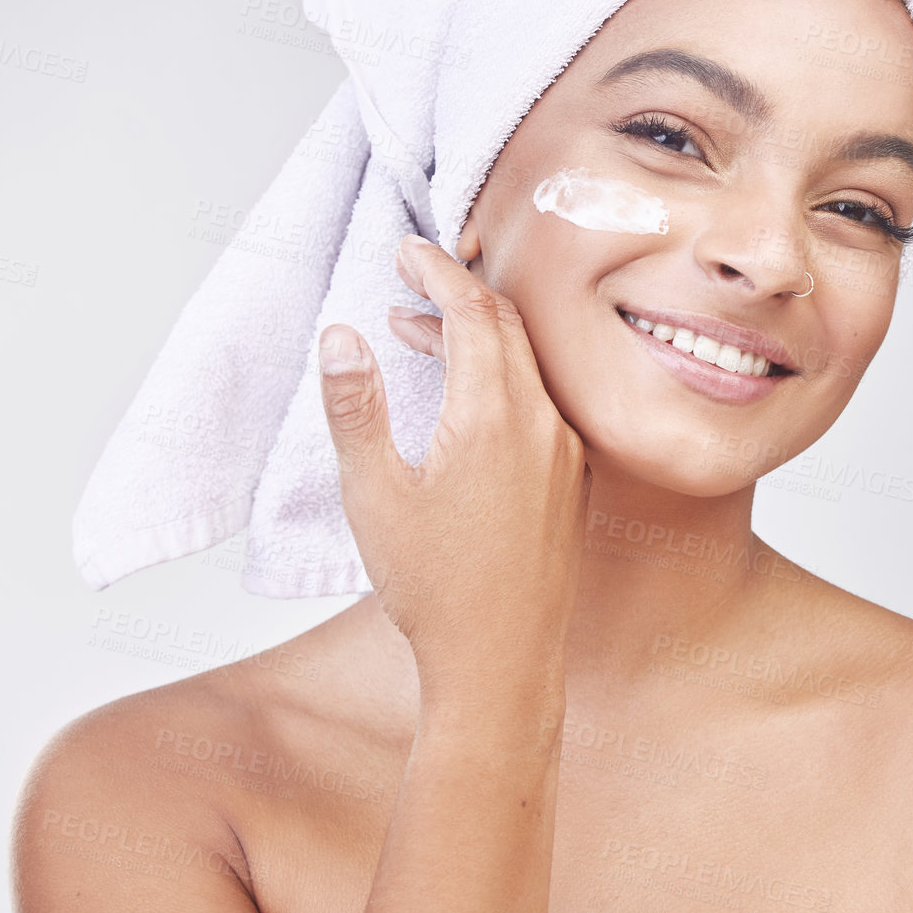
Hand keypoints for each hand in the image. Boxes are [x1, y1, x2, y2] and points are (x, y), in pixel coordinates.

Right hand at [317, 234, 592, 716]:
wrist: (503, 663)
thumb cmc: (435, 587)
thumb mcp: (374, 495)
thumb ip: (357, 408)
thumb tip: (342, 336)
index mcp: (495, 415)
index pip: (474, 310)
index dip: (438, 270)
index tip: (406, 249)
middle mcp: (543, 422)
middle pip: (506, 325)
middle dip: (456, 290)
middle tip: (408, 276)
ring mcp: (564, 450)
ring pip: (523, 363)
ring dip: (472, 336)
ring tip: (410, 333)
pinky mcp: (570, 477)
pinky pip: (538, 400)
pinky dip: (498, 376)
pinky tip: (458, 397)